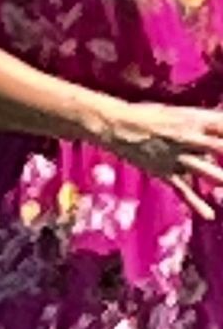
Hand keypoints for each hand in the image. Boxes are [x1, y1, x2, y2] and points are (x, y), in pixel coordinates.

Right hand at [107, 102, 222, 217]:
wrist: (117, 124)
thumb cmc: (150, 115)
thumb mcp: (180, 113)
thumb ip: (203, 123)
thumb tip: (218, 129)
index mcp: (196, 119)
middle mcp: (190, 137)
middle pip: (222, 148)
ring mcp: (177, 156)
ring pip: (206, 170)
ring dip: (221, 179)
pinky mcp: (164, 170)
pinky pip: (183, 189)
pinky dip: (196, 203)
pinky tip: (209, 214)